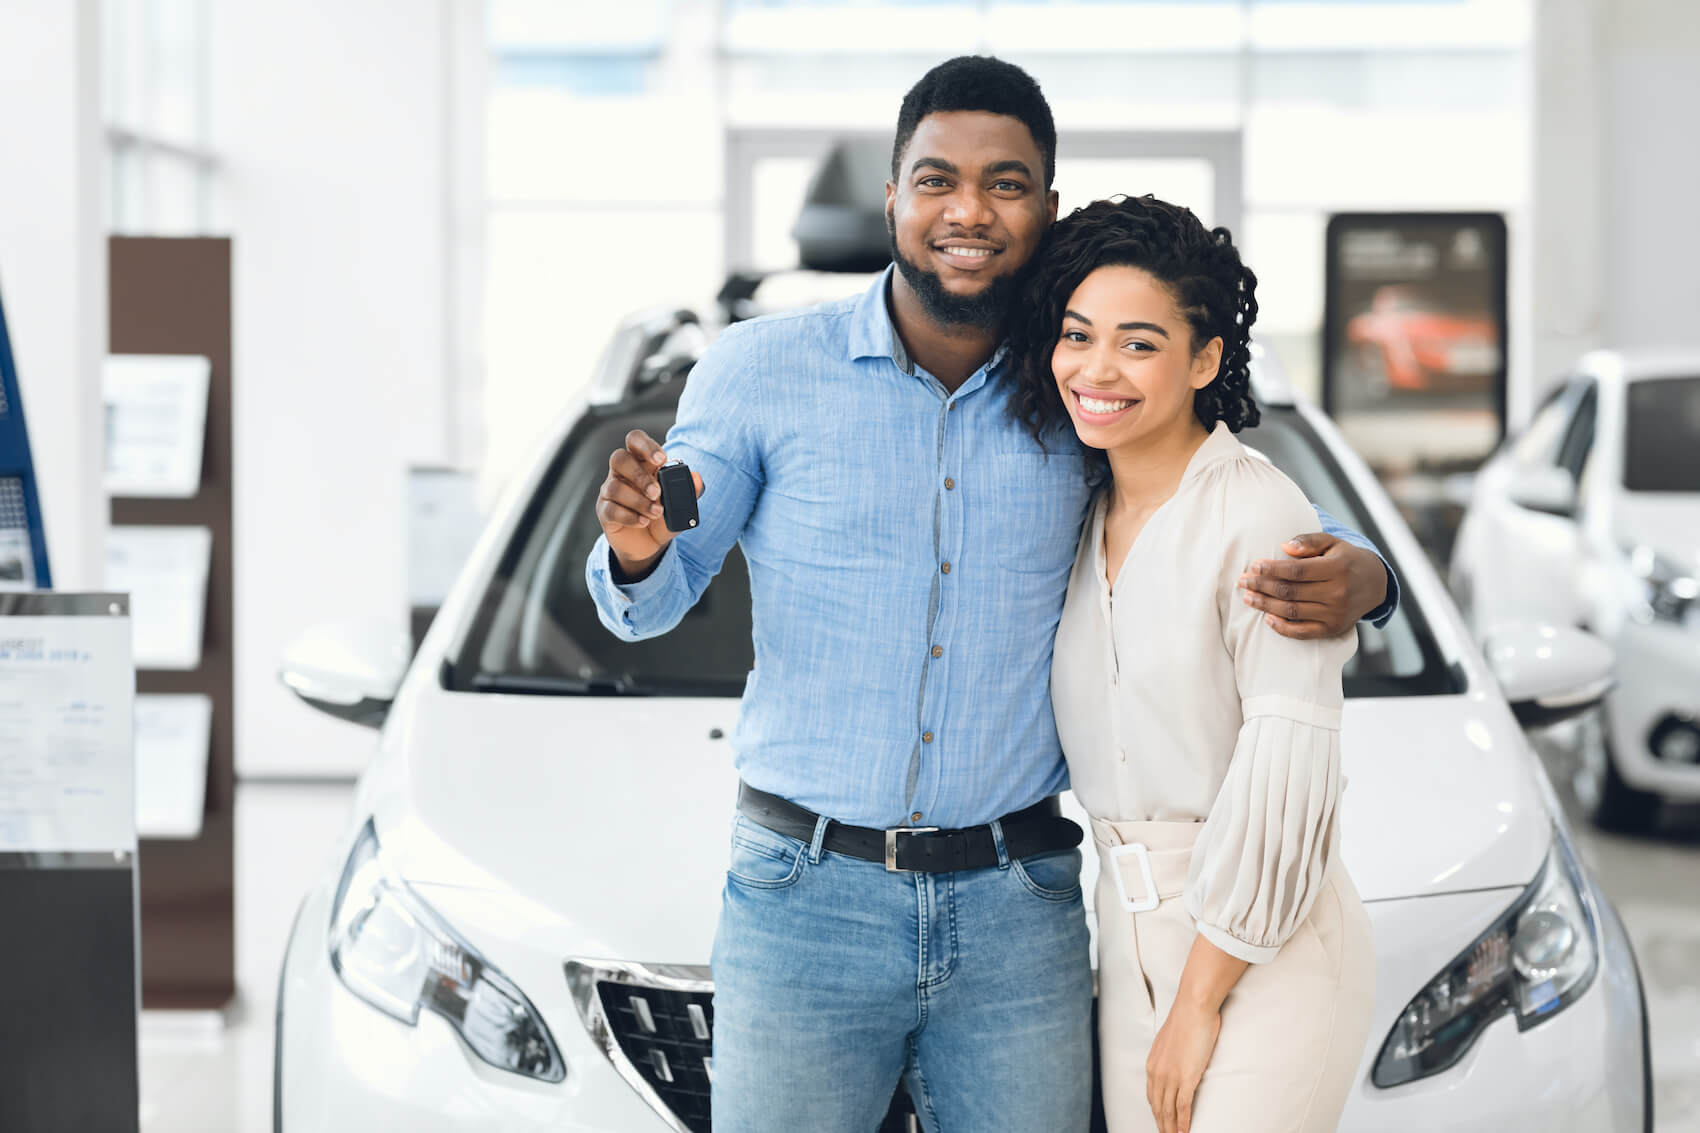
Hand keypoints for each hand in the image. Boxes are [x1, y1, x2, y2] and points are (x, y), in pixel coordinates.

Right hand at [595, 429, 703, 578]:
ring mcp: (610, 491)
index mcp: (641, 463)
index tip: (661, 459)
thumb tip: (696, 478)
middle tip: (657, 493)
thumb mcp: (680, 505)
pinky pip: (611, 509)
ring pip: (614, 487)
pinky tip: (643, 522)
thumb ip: (690, 491)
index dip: (645, 445)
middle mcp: (622, 473)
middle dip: (639, 475)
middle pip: (619, 458)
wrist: (649, 545)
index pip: (635, 440)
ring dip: (638, 501)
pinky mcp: (605, 511)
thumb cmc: (662, 517)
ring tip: (656, 513)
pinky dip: (630, 517)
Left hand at [1147, 998, 1219, 1132]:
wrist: (1193, 1007)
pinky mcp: (1187, 1077)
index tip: (1161, 1123)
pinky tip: (1185, 1132)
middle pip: (1158, 1107)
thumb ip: (1170, 1056)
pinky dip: (1183, 1122)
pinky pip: (1183, 1106)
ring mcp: (1171, 1076)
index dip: (1157, 1113)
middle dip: (1162, 1125)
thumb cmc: (1186, 1019)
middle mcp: (1157, 1072)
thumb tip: (1177, 1063)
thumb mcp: (1170, 1041)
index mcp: (1152, 1064)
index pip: (1152, 1096)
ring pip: (1168, 1111)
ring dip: (1171, 1128)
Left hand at [1237, 532, 1386, 638]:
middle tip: (1243, 581)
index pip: (1296, 571)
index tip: (1253, 566)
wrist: (1375, 584)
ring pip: (1292, 612)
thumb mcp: (1332, 542)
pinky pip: (1303, 632)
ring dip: (1265, 606)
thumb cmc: (1346, 559)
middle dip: (1262, 586)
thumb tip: (1284, 547)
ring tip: (1248, 597)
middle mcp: (1338, 593)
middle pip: (1290, 592)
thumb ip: (1309, 541)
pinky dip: (1282, 628)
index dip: (1271, 569)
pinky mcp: (1333, 629)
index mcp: (1337, 569)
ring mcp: (1335, 614)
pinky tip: (1267, 618)